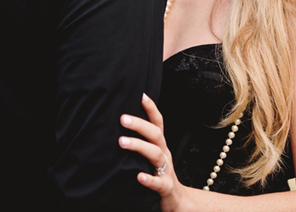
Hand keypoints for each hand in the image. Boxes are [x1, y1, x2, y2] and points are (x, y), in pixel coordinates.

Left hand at [119, 94, 186, 211]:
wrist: (176, 200)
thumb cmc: (159, 176)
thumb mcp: (151, 157)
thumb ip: (141, 144)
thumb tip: (118, 129)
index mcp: (160, 146)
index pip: (158, 123)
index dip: (151, 109)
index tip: (142, 95)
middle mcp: (164, 154)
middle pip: (156, 135)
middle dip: (140, 125)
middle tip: (122, 119)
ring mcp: (166, 170)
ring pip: (156, 155)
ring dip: (140, 146)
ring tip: (122, 142)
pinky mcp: (165, 187)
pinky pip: (158, 182)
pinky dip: (149, 179)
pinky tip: (138, 176)